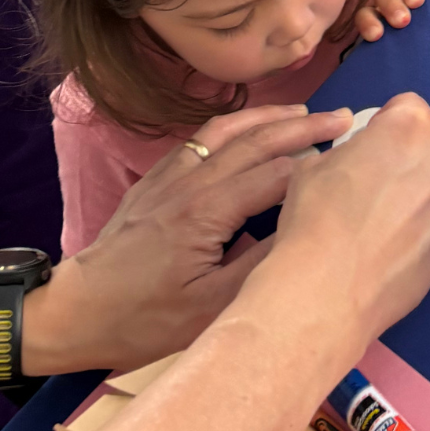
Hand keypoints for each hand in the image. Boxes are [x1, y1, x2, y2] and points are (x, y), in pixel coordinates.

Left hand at [30, 103, 350, 373]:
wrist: (76, 311)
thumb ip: (259, 268)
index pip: (276, 175)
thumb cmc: (144, 319)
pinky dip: (233, 126)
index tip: (353, 157)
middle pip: (255, 141)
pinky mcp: (154, 181)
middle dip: (303, 126)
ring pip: (225, 131)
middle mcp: (190, 182)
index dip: (318, 165)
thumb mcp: (210, 308)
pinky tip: (247, 129)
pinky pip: (200, 140)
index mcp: (207, 213)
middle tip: (344, 118)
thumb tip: (304, 235)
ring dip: (267, 117)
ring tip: (302, 111)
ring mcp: (169, 177)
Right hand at [269, 92, 429, 345]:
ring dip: (419, 189)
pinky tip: (394, 242)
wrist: (330, 290)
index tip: (365, 147)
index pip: (406, 107)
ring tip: (382, 218)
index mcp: (411, 126)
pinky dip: (425, 222)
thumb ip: (351, 151)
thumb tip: (357, 162)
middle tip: (373, 183)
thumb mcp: (316, 164)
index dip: (382, 124)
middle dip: (406, 155)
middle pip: (429, 143)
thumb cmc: (318, 216)